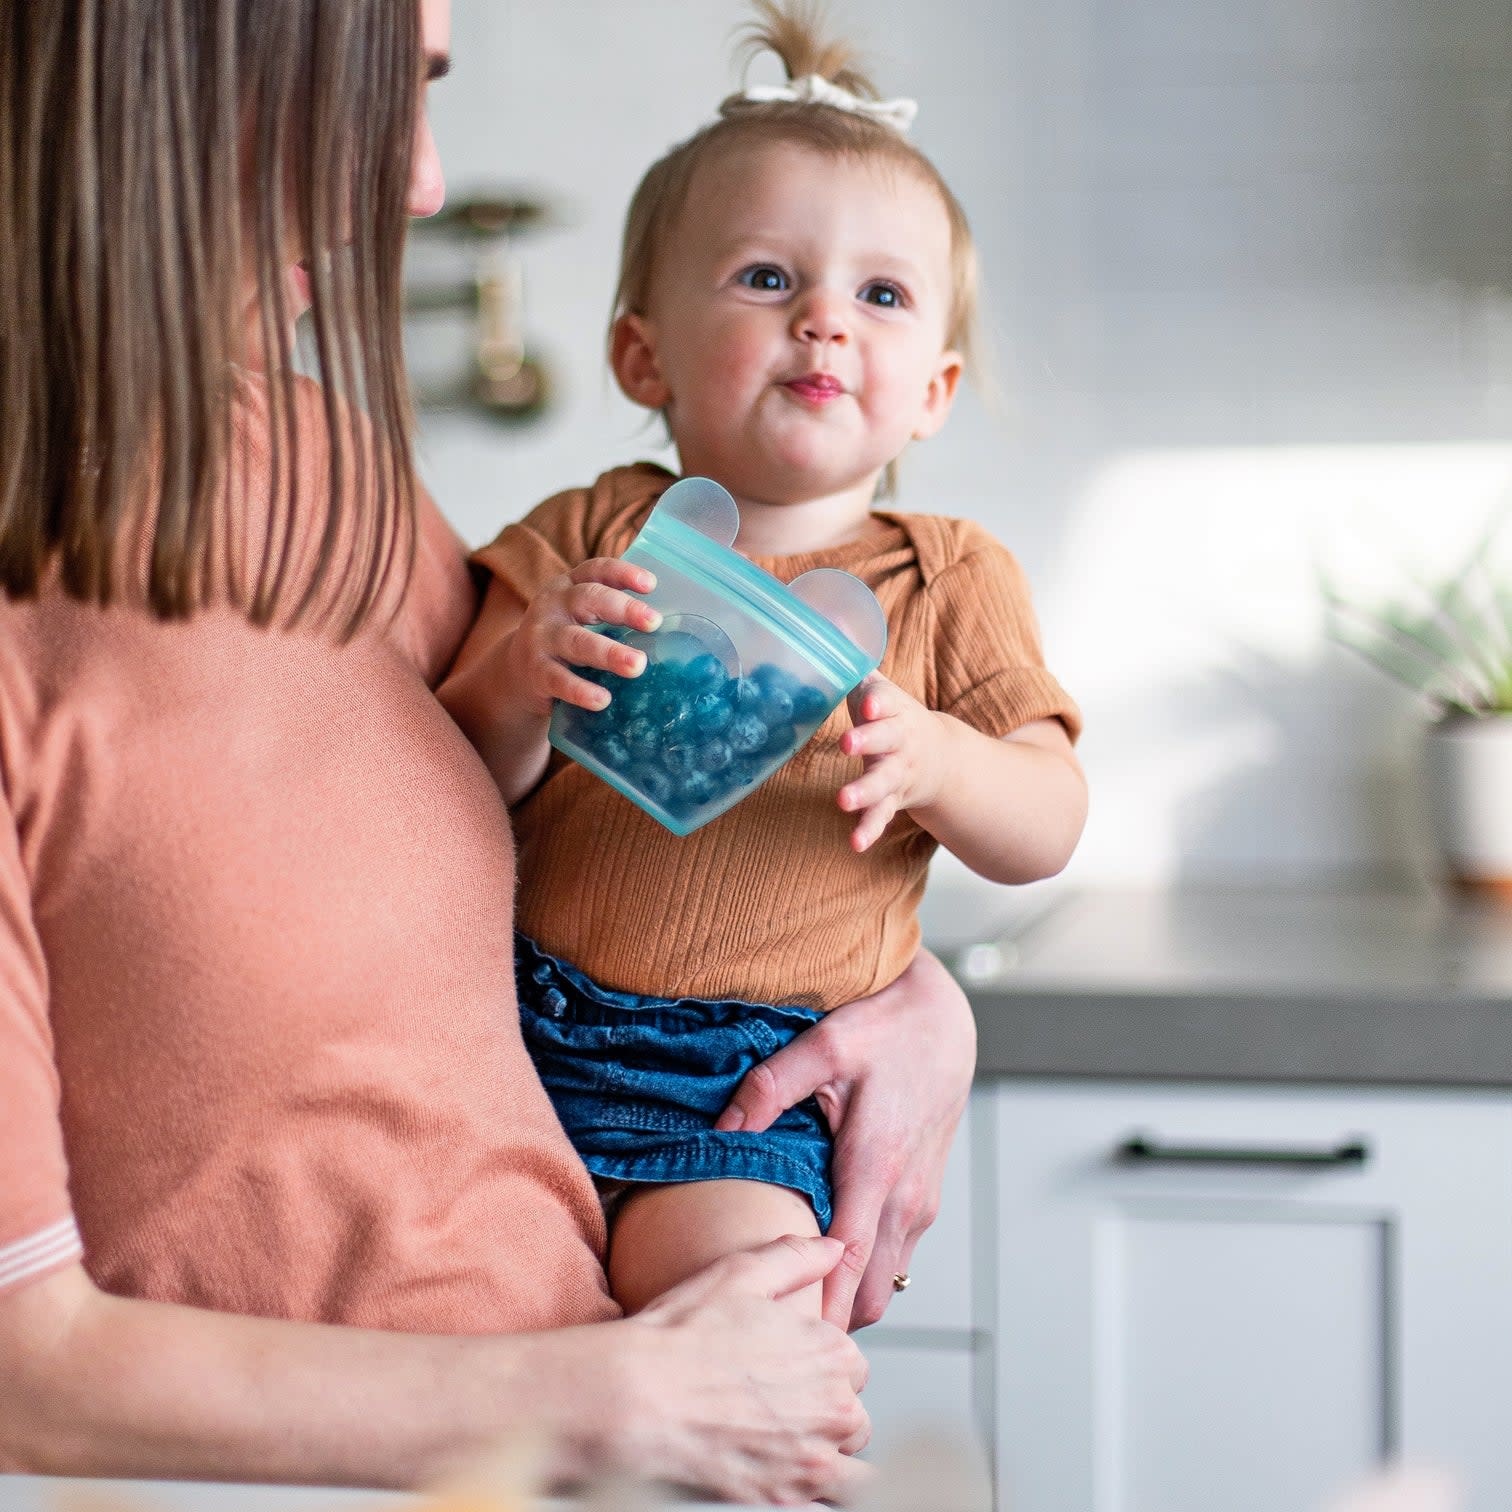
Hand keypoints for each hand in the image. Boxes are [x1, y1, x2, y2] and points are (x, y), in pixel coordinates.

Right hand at [504, 559, 662, 719]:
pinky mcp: (535, 672)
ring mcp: (541, 638)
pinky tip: (602, 700)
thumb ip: (617, 616)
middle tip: (654, 622)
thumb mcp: (585, 618)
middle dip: (623, 609)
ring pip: (577, 642)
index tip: (651, 584)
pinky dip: (581, 690)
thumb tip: (678, 629)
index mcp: (571, 585)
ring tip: (638, 666)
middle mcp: (554, 605)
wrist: (518, 672)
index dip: (623, 573)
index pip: (597, 570)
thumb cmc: (568, 640)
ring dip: (608, 653)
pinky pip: (559, 680)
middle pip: (589, 598)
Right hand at [615, 1236, 871, 1504]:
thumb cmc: (679, 1338)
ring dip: (826, 1450)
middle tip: (776, 1407)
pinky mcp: (792, 1495)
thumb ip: (795, 1259)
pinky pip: (841, 1502)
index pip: (851, 1364)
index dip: (819, 1366)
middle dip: (823, 1409)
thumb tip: (835, 1248)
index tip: (787, 1370)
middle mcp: (834, 1403)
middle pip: (851, 1411)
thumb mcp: (738, 1275)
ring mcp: (816, 1455)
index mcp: (829, 1349)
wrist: (635, 1400)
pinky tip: (798, 1480)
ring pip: (848, 1456)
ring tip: (783, 1444)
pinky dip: (829, 1493)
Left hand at [715, 950, 975, 1329]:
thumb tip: (721, 1130)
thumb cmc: (886, 1028)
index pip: (848, 1265)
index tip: (783, 1342)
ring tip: (793, 1295)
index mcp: (877, 1167)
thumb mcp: (823, 1044)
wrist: (946, 1019)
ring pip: (888, 1280)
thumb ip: (769, 1088)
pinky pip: (896, 1256)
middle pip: (872, 1294)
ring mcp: (920, 1202)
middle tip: (773, 1320)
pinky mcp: (925, 1197)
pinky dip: (866, 1271)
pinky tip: (825, 1254)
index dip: (819, 1312)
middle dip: (831, 1317)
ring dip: (851, 1296)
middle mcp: (906, 1197)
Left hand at [838, 673, 949, 851]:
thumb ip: (854, 664)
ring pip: (883, 782)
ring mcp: (897, 773)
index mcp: (895, 711)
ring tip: (843, 800)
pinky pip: (881, 816)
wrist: (940, 757)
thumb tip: (828, 627)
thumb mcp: (879, 689)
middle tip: (845, 743)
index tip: (866, 701)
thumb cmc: (891, 716)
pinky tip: (855, 843)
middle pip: (886, 740)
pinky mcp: (892, 800)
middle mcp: (899, 742)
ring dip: (864, 791)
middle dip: (867, 740)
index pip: (888, 700)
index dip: (877, 699)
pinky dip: (869, 829)